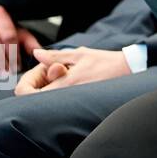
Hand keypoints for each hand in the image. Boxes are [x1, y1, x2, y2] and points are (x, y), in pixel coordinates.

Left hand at [13, 47, 130, 95]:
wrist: (129, 71)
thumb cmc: (107, 62)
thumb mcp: (80, 53)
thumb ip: (56, 56)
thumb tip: (36, 54)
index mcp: (65, 83)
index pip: (27, 92)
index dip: (27, 83)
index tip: (38, 72)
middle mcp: (67, 96)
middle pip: (34, 99)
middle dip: (36, 85)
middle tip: (49, 72)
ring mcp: (73, 102)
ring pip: (46, 100)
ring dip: (48, 87)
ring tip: (61, 74)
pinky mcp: (79, 103)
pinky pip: (59, 101)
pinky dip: (58, 90)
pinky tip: (69, 79)